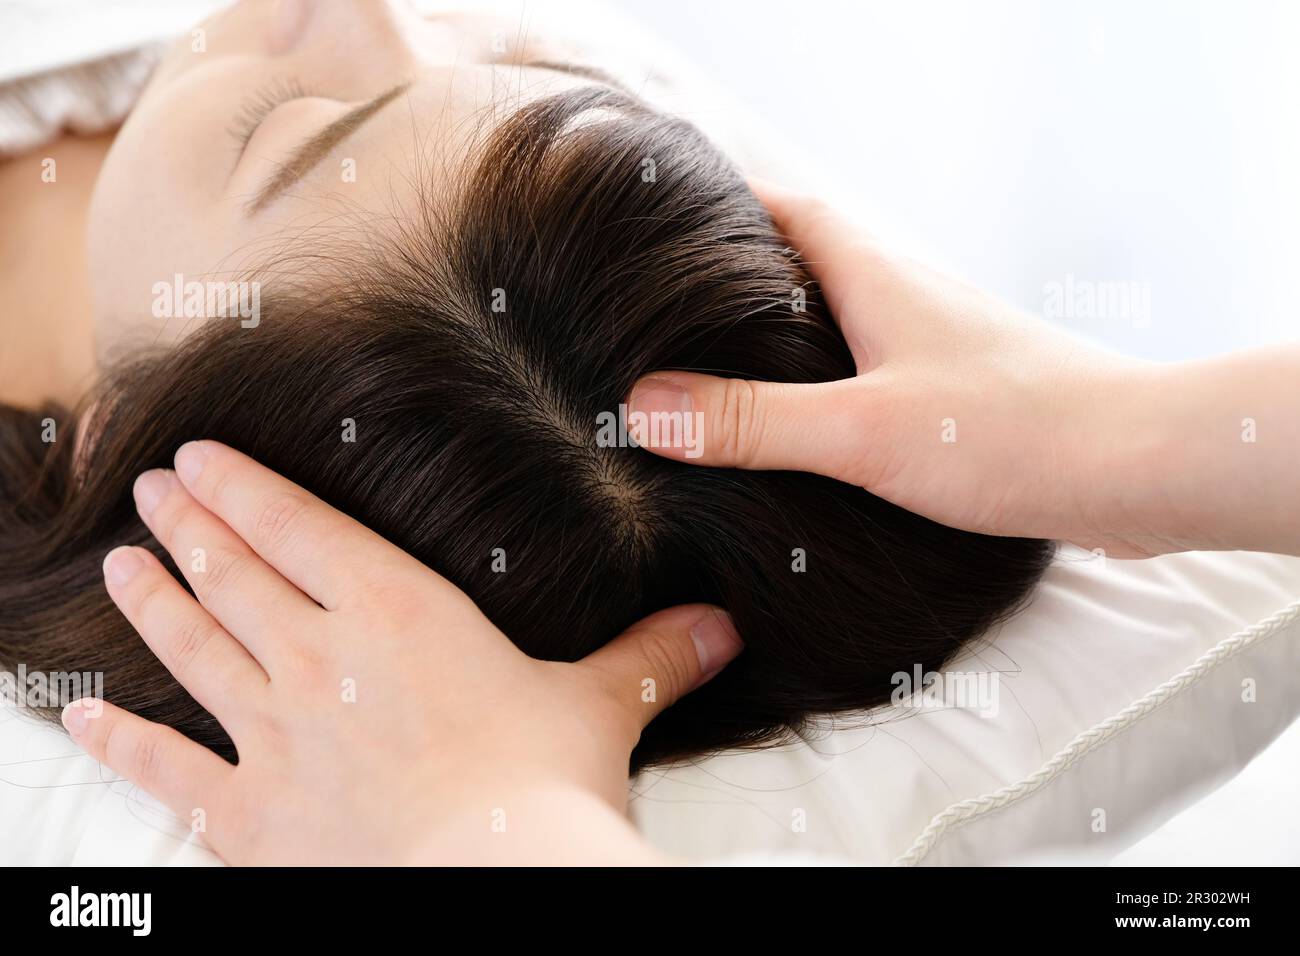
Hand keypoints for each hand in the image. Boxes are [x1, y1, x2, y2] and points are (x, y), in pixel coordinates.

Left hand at [61, 441, 741, 864]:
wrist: (494, 877)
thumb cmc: (541, 786)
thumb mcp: (603, 705)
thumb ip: (654, 655)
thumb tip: (722, 626)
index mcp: (396, 610)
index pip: (297, 528)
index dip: (243, 487)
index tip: (199, 457)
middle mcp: (318, 657)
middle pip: (232, 573)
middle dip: (186, 526)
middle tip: (149, 491)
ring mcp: (274, 734)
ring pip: (192, 649)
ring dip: (150, 602)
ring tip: (119, 563)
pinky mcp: (252, 813)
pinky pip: (170, 771)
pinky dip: (123, 743)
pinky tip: (85, 722)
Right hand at [627, 180, 1290, 557]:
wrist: (1140, 468)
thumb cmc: (1016, 433)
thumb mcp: (863, 432)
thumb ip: (755, 422)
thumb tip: (647, 411)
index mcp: (877, 277)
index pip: (786, 210)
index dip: (723, 204)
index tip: (664, 219)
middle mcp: (907, 296)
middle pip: (809, 261)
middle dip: (742, 276)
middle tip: (676, 310)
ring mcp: (936, 343)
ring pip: (844, 319)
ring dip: (788, 334)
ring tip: (725, 373)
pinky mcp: (960, 393)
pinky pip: (876, 370)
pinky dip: (832, 384)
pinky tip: (812, 433)